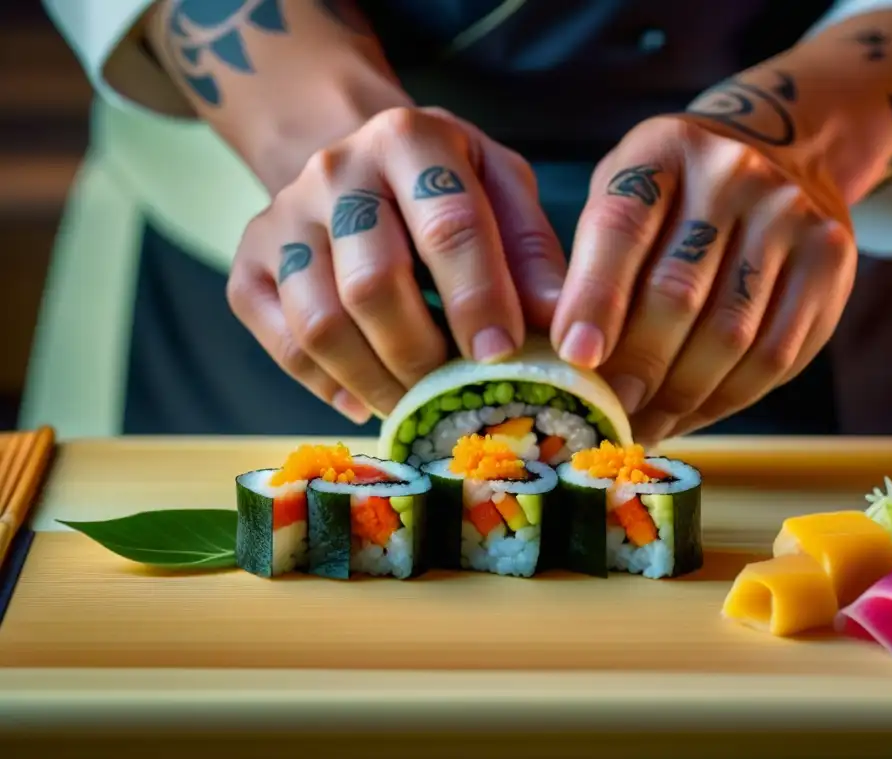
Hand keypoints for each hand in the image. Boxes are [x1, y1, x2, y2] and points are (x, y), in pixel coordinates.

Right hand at [228, 107, 565, 422]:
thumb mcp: (502, 190)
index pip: (448, 226)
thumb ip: (532, 252)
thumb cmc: (447, 186)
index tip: (503, 357)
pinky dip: (325, 386)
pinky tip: (365, 400)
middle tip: (455, 395)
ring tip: (416, 407)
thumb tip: (563, 330)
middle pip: (372, 285)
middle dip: (422, 356)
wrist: (357, 162)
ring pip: (320, 324)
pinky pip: (283, 344)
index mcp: (411, 139)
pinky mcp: (247, 262)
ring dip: (375, 382)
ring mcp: (282, 217)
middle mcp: (336, 170)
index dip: (478, 299)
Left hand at [550, 117, 856, 442]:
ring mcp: (791, 216)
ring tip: (642, 425)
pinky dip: (725, 400)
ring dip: (679, 396)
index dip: (596, 298)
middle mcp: (733, 174)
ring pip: (730, 334)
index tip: (575, 357)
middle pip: (678, 291)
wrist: (784, 154)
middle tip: (606, 413)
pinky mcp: (830, 261)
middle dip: (636, 365)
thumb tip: (568, 363)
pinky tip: (689, 415)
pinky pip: (775, 356)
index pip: (622, 227)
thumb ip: (592, 263)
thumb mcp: (624, 195)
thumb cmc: (676, 196)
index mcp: (664, 150)